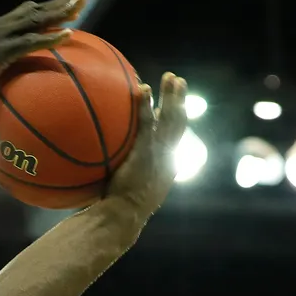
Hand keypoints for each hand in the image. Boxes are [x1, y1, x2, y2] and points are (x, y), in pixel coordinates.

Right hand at [0, 0, 92, 111]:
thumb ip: (0, 63)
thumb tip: (16, 70)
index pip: (27, 11)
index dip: (51, 6)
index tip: (74, 1)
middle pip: (35, 9)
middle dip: (62, 0)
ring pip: (34, 20)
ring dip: (60, 13)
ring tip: (81, 7)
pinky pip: (28, 43)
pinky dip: (49, 38)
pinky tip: (68, 35)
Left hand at [105, 72, 188, 218]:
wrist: (122, 217)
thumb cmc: (120, 212)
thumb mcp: (133, 196)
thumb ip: (131, 181)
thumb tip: (114, 177)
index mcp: (167, 168)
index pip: (175, 139)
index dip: (177, 120)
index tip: (177, 106)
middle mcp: (168, 158)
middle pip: (179, 123)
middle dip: (181, 101)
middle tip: (179, 82)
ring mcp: (158, 154)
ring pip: (170, 118)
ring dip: (171, 96)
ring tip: (170, 77)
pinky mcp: (145, 151)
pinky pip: (146, 123)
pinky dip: (146, 105)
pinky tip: (143, 89)